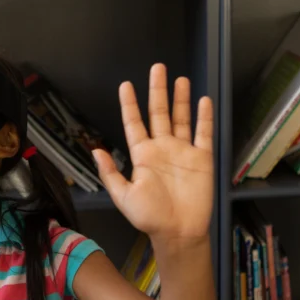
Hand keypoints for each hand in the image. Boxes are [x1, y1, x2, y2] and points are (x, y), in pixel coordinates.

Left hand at [93, 64, 213, 246]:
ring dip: (180, 99)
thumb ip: (111, 173)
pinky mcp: (202, 158)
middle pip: (159, 114)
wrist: (178, 231)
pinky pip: (204, 133)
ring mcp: (183, 151)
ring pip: (181, 119)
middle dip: (157, 91)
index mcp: (143, 156)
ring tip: (179, 79)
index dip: (130, 105)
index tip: (125, 85)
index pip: (135, 124)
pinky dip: (204, 117)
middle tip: (157, 68)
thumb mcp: (124, 196)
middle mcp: (162, 148)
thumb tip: (96, 151)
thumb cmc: (149, 217)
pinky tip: (202, 101)